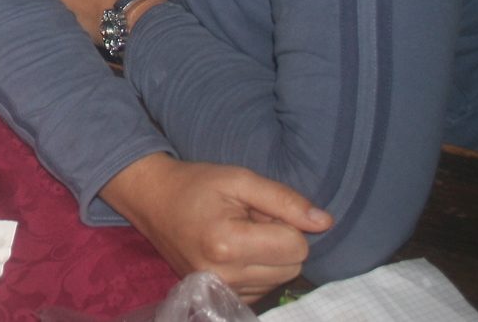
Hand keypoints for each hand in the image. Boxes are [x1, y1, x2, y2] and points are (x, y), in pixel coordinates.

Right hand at [103, 153, 333, 301]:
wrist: (152, 201)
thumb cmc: (196, 184)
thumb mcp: (239, 178)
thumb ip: (284, 200)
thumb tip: (325, 222)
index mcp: (228, 243)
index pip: (296, 246)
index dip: (285, 222)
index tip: (257, 209)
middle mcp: (224, 276)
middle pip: (292, 267)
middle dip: (280, 240)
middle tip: (249, 219)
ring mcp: (220, 291)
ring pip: (280, 280)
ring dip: (268, 256)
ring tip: (238, 233)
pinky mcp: (220, 299)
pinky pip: (264, 290)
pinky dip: (258, 271)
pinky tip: (235, 252)